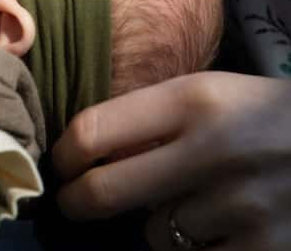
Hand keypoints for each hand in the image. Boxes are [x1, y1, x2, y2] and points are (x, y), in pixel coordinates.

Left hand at [53, 71, 290, 250]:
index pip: (93, 131)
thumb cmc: (269, 118)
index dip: (63, 155)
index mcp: (194, 99)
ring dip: (163, 226)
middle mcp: (214, 149)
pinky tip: (229, 226)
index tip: (60, 165)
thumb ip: (154, 119)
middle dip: (77, 202)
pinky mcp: (268, 247)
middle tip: (73, 204)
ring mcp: (243, 204)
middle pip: (104, 191)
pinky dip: (203, 250)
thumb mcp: (214, 95)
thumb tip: (83, 152)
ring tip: (197, 204)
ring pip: (156, 234)